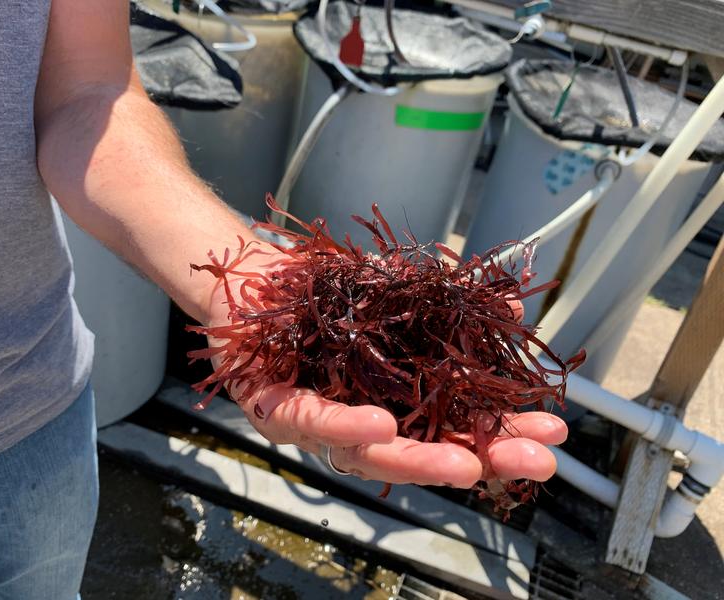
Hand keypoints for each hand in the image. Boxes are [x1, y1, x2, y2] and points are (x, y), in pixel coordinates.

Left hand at [204, 247, 562, 488]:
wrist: (254, 273)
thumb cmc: (326, 293)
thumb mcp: (399, 293)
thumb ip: (449, 307)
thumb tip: (514, 306)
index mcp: (389, 400)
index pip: (450, 429)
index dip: (500, 434)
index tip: (552, 432)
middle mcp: (355, 421)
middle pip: (419, 452)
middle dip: (479, 458)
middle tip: (534, 462)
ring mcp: (313, 421)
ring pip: (364, 453)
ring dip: (417, 458)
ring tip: (466, 463)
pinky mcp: (270, 406)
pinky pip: (306, 420)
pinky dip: (343, 424)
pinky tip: (379, 425)